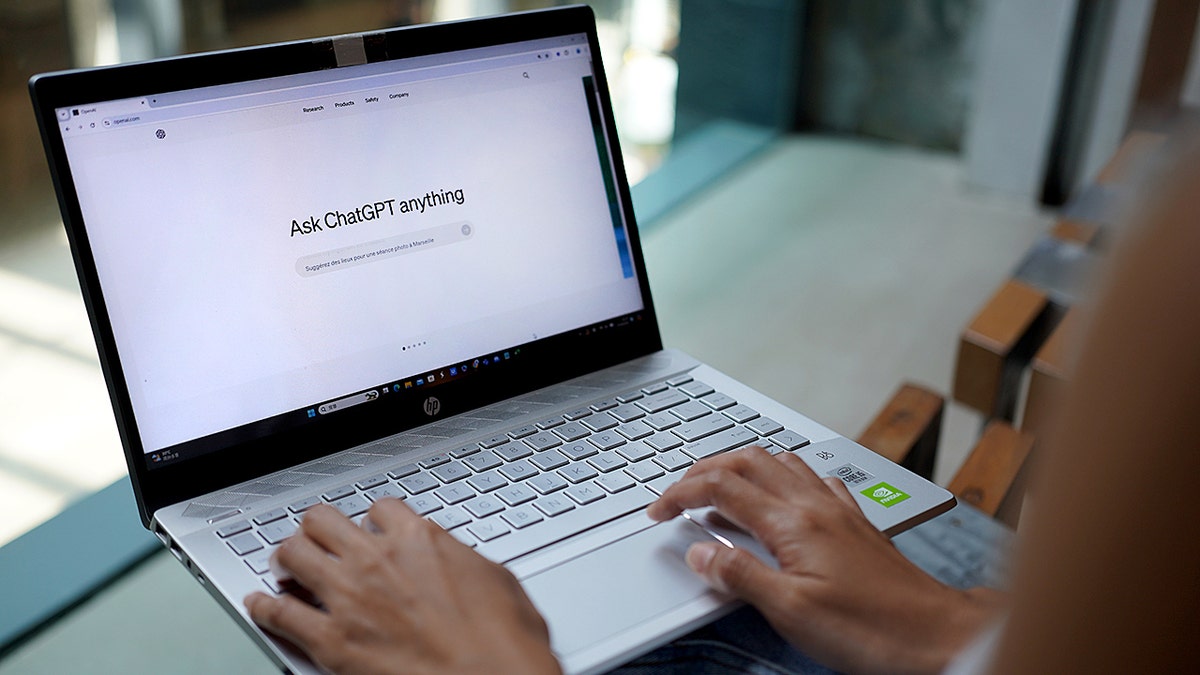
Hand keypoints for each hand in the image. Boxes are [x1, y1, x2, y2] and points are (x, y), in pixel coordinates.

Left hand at [244, 499, 560, 674]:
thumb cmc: (503, 643)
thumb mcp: (496, 580)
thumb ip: (460, 558)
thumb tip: (452, 556)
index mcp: (421, 540)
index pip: (380, 507)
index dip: (374, 519)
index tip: (372, 529)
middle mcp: (378, 560)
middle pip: (323, 520)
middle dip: (318, 528)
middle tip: (317, 540)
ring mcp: (350, 599)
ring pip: (293, 553)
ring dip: (287, 556)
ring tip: (286, 564)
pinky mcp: (331, 642)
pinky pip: (279, 613)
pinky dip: (264, 606)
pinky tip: (259, 603)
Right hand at [647, 446, 1003, 674]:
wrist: (937, 634)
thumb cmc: (871, 629)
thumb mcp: (791, 611)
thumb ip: (740, 575)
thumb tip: (700, 551)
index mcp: (792, 523)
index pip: (721, 488)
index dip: (681, 494)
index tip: (658, 511)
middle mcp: (815, 505)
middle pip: (748, 461)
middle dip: (705, 469)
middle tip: (678, 491)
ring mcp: (838, 510)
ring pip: (781, 462)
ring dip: (742, 466)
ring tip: (720, 486)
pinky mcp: (856, 522)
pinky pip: (814, 479)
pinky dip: (784, 476)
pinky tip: (784, 494)